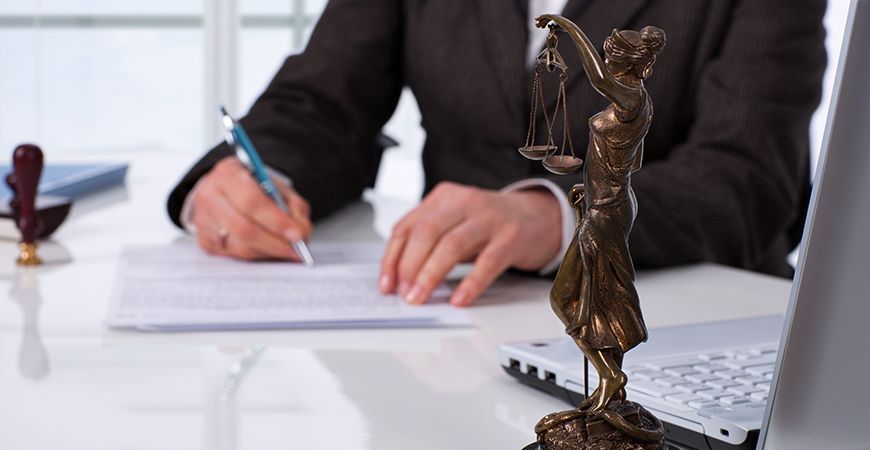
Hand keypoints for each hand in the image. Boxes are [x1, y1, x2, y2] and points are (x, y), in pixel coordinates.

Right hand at [191, 157, 312, 259]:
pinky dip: (257, 256)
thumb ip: (292, 206)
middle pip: (243, 228)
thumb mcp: (276, 186)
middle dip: (275, 243)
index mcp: (228, 174)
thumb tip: (301, 233)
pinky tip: (270, 251)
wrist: (225, 190)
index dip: (276, 221)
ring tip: (288, 251)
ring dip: (268, 252)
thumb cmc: (253, 187)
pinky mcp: (205, 240)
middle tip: (296, 249)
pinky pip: (234, 255)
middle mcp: (210, 196)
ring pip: (239, 246)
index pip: (251, 202)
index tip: (297, 234)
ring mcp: (204, 220)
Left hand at [379, 182, 561, 306]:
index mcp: (443, 197)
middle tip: (404, 294)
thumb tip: (401, 278)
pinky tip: (459, 299)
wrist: (539, 216)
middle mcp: (464, 201)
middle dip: (409, 267)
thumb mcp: (455, 222)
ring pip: (451, 245)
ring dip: (430, 275)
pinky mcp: (511, 236)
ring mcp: (489, 217)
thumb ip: (430, 241)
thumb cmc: (490, 224)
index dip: (392, 258)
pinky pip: (487, 262)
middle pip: (426, 233)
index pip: (407, 227)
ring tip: (420, 298)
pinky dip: (470, 283)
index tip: (387, 285)